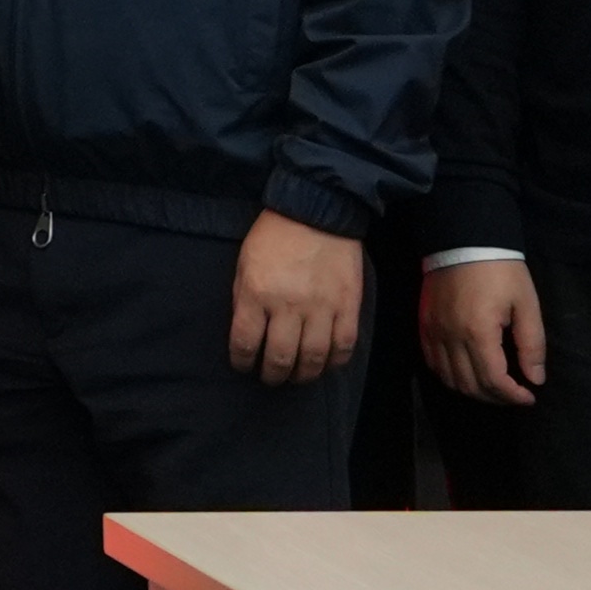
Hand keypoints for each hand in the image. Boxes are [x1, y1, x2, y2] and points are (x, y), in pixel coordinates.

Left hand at [229, 209, 367, 384]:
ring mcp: (322, 308)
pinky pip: (344, 346)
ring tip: (296, 376)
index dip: (242, 362)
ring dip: (303, 375)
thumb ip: (243, 299)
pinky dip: (334, 362)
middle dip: (272, 375)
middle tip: (270, 377)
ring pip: (314, 358)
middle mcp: (289, 305)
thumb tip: (246, 333)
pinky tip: (325, 364)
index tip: (243, 366)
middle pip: (281, 358)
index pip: (246, 343)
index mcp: (257, 293)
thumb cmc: (274, 236)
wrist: (317, 212)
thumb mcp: (244, 264)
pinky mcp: (348, 307)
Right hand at [421, 256, 542, 405]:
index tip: (529, 397)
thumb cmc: (501, 271)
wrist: (462, 240)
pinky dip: (449, 376)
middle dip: (495, 398)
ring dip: (472, 390)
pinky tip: (465, 374)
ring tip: (492, 388)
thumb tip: (535, 379)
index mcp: (478, 333)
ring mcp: (433, 332)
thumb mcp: (526, 304)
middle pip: (470, 385)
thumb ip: (531, 344)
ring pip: (448, 378)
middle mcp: (451, 338)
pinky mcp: (423, 326)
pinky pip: (432, 363)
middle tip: (514, 395)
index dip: (513, 396)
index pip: (493, 380)